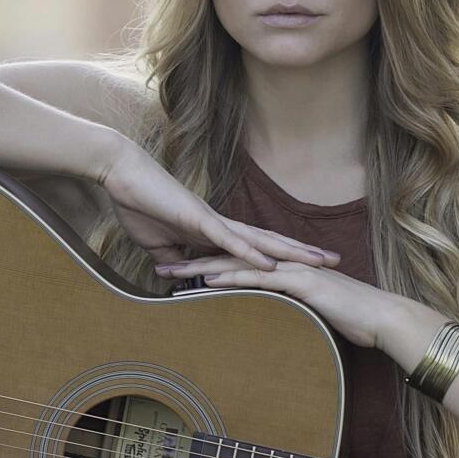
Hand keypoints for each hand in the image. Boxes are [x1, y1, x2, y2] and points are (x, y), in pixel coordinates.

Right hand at [98, 139, 339, 273]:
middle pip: (271, 240)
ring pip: (260, 239)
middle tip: (336, 262)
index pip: (258, 246)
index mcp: (214, 231)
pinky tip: (270, 264)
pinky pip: (229, 239)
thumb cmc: (139, 205)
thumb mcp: (159, 247)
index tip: (310, 267)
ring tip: (317, 262)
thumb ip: (175, 264)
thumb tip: (182, 283)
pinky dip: (250, 253)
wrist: (122, 175)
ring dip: (289, 251)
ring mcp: (212, 220)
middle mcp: (222, 224)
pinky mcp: (197, 219)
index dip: (284, 256)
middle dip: (303, 252)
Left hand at [155, 250, 402, 351]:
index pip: (237, 264)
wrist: (382, 318)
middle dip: (191, 261)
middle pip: (228, 258)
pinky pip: (258, 279)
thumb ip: (292, 310)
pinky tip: (206, 281)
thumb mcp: (313, 313)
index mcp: (283, 270)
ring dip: (200, 267)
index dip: (205, 264)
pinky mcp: (299, 283)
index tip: (177, 270)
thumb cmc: (354, 319)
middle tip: (159, 264)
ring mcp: (290, 271)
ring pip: (236, 265)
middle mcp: (283, 264)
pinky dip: (231, 279)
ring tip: (169, 271)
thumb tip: (274, 321)